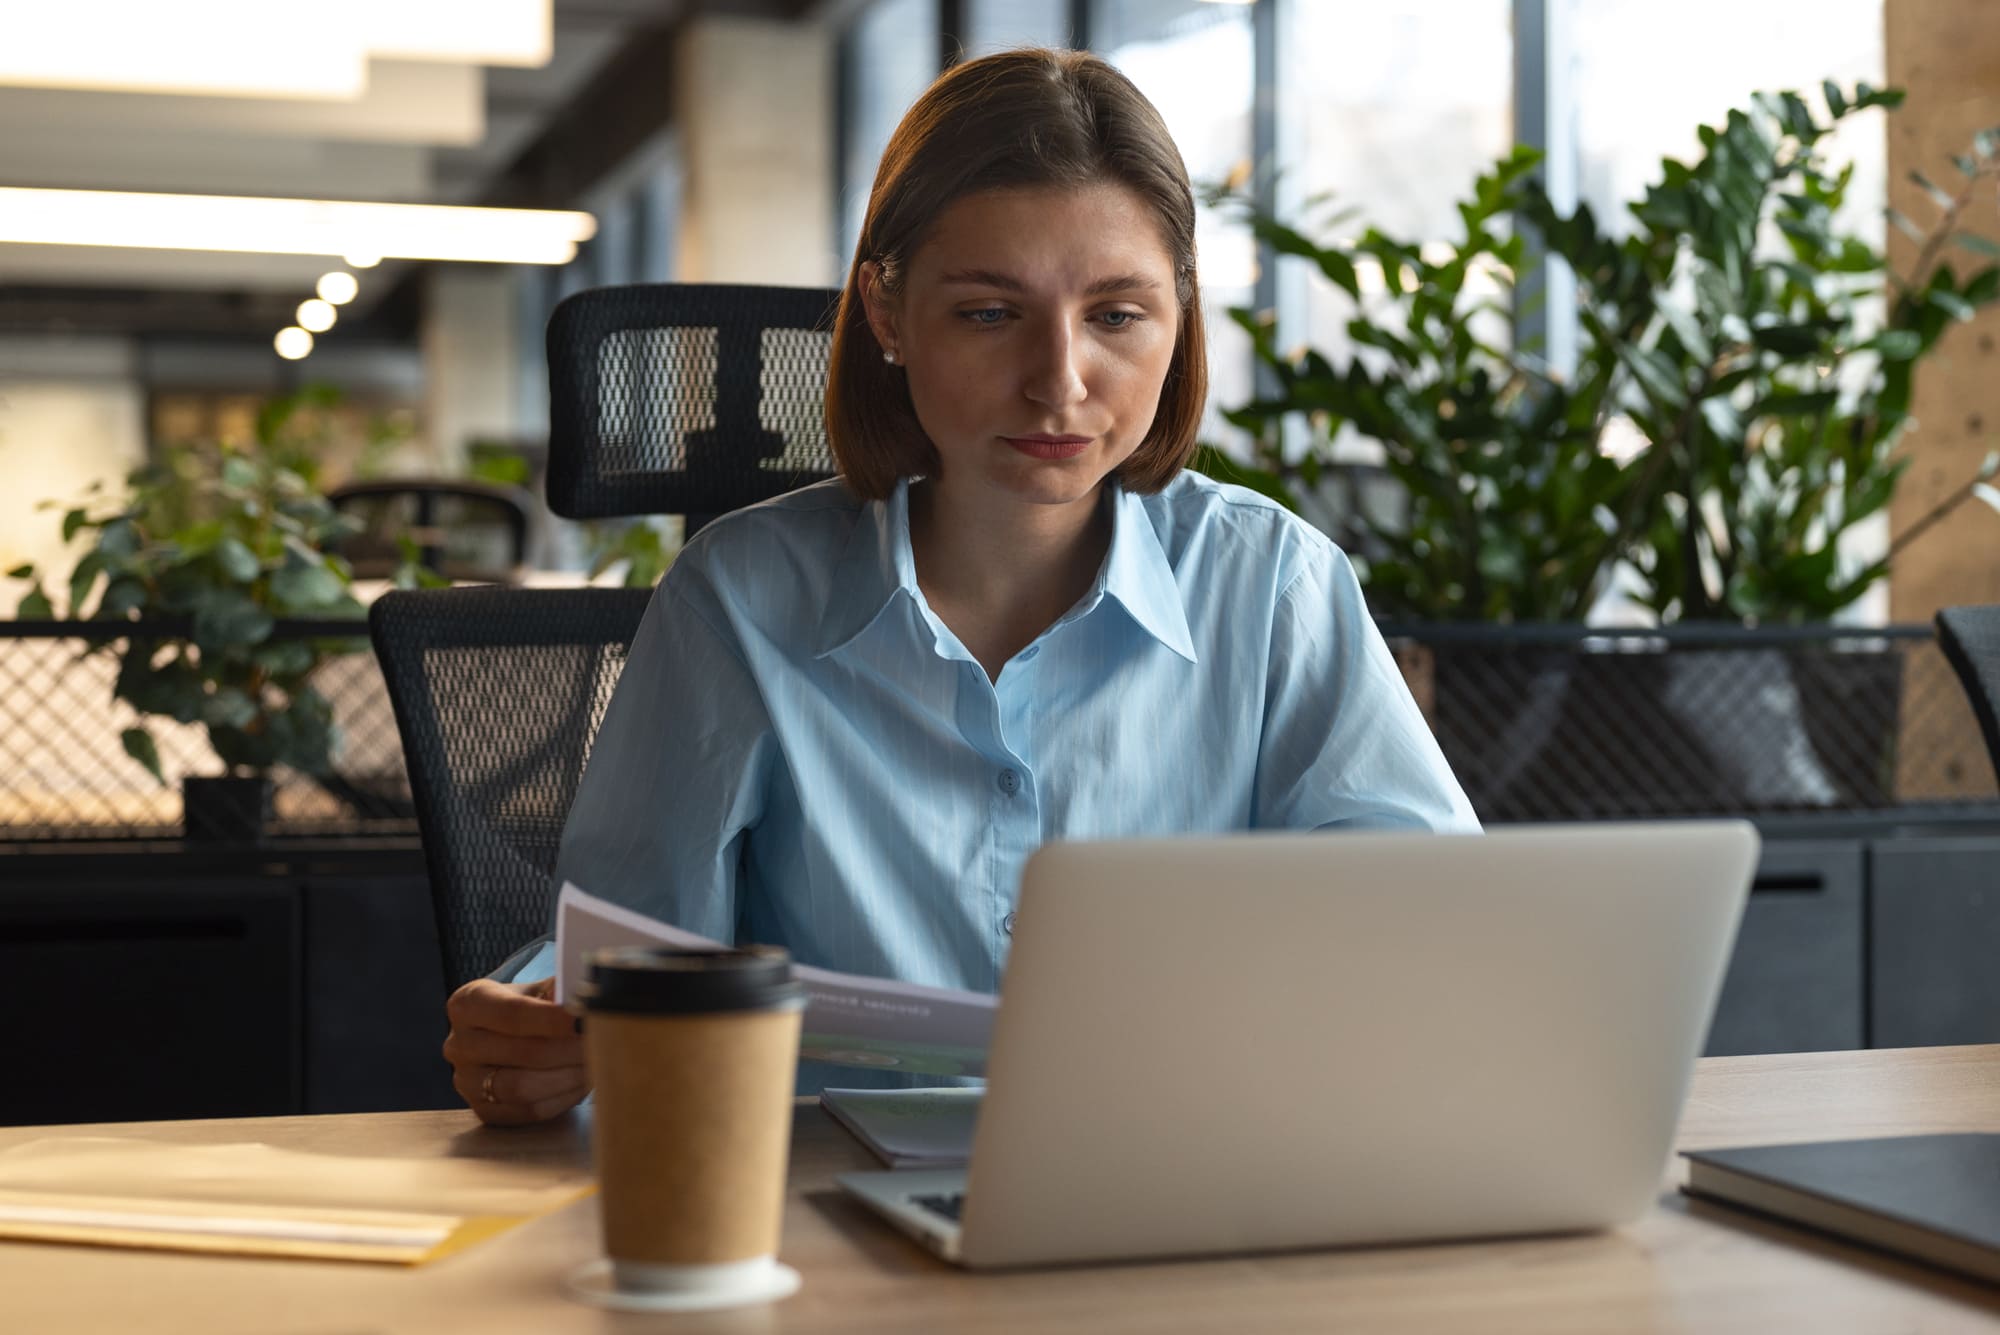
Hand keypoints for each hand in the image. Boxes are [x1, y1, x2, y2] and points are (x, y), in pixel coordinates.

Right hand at [443, 975, 588, 1125]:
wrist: (511, 1036)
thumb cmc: (531, 1007)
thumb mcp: (541, 990)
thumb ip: (562, 991)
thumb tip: (591, 998)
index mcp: (469, 1003)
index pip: (512, 1013)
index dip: (554, 1019)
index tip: (587, 1020)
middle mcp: (459, 1044)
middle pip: (524, 1052)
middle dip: (572, 1049)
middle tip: (605, 1043)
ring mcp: (466, 1082)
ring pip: (524, 1088)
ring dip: (569, 1077)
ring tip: (597, 1063)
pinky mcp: (483, 1111)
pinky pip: (528, 1112)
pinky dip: (562, 1098)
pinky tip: (581, 1082)